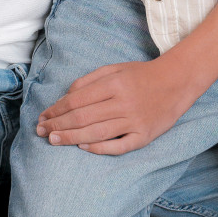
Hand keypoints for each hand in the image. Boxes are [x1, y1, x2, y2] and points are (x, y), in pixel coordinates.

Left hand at [32, 58, 202, 155]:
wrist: (176, 82)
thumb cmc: (141, 75)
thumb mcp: (114, 68)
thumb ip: (89, 81)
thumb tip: (66, 97)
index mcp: (113, 84)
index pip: (77, 100)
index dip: (56, 109)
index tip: (43, 116)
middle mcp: (122, 102)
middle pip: (82, 117)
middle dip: (58, 125)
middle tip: (41, 131)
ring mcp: (134, 121)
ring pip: (96, 132)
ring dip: (71, 137)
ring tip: (53, 140)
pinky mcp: (145, 136)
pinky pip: (120, 145)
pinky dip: (101, 148)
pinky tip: (84, 147)